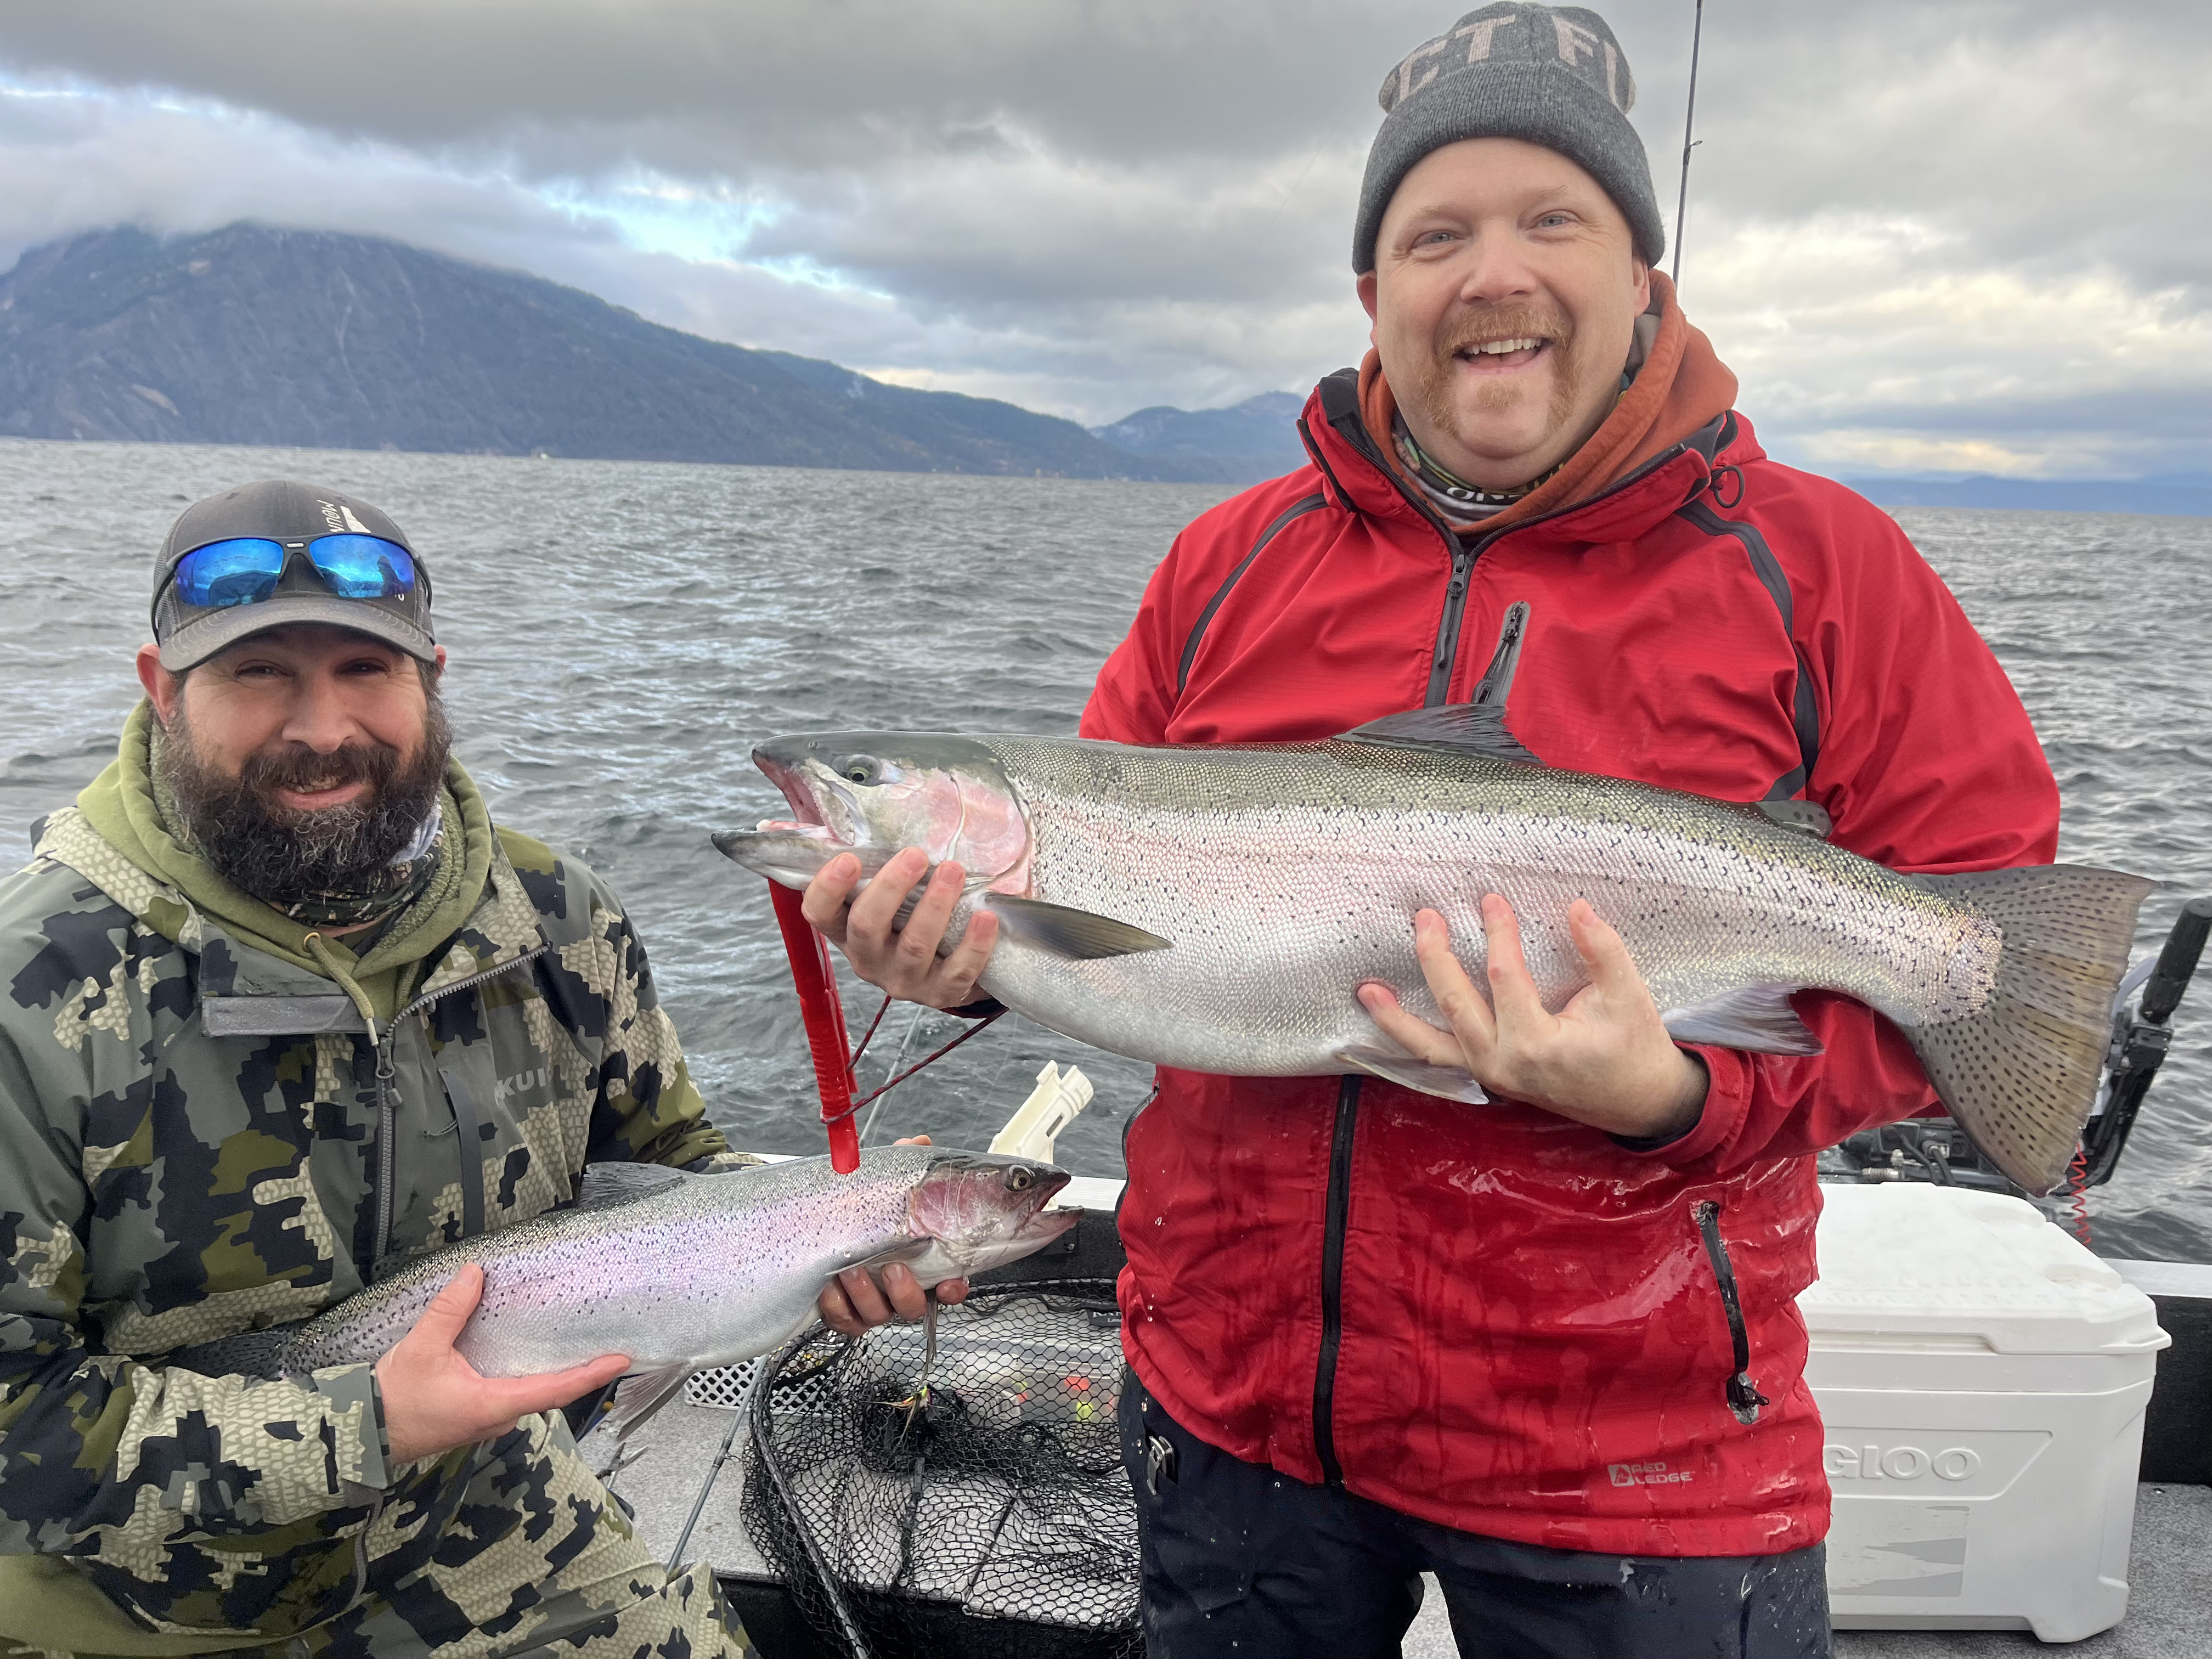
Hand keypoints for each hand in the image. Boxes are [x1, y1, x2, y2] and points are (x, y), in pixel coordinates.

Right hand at [375, 1264, 628, 1464]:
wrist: (358, 1435)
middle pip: (547, 1391)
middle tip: (601, 1340)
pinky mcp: (471, 1418)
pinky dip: (520, 1372)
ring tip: (570, 1338)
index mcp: (495, 1405)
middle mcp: (498, 1418)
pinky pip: (506, 1393)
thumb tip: (475, 1272)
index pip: (556, 1390)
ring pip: (525, 1392)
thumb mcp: (420, 1349)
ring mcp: (485, 1422)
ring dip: (546, 1370)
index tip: (622, 1359)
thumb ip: (450, 1310)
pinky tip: (522, 1350)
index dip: (591, 1374)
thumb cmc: (392, 1399)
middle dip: (575, 1369)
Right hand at [800, 848, 999, 1009]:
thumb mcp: (870, 890)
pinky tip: (986, 916)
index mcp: (845, 931)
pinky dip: (974, 944)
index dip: (827, 888)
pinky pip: (958, 972)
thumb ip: (835, 855)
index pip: (818, 913)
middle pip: (866, 927)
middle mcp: (869, 959)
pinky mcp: (943, 992)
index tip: (848, 857)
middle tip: (915, 854)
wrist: (948, 967)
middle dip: (890, 888)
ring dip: (934, 906)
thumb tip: (770, 823)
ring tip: (955, 871)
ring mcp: (905, 980)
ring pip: (914, 947)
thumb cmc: (904, 916)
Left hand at [817, 1135, 971, 1335]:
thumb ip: (903, 1168)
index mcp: (918, 1266)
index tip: (950, 1282)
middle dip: (904, 1291)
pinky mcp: (844, 1315)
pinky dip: (837, 1307)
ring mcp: (871, 1306)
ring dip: (865, 1295)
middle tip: (891, 1267)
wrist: (821, 1234)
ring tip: (850, 1270)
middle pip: (913, 1307)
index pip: (948, 1286)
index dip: (953, 1289)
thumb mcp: (883, 1189)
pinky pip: (845, 1322)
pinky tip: (828, 1287)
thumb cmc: (863, 1216)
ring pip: (877, 1315)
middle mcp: (897, 1291)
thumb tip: (919, 1144)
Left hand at [1357, 894, 1708, 1139]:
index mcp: (1538, 1044)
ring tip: (1366, 990)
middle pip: (1456, 1005)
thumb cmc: (1635, 1047)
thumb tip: (1577, 907)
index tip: (1490, 900)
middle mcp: (1504, 1064)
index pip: (1504, 978)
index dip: (1497, 935)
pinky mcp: (1488, 1079)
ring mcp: (1491, 1076)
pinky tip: (1386, 1022)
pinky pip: (1440, 1061)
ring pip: (1433, 1046)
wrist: (1639, 1103)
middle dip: (1436, 959)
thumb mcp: (1629, 996)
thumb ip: (1602, 951)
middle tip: (1424, 918)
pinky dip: (1410, 1043)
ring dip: (1397, 1018)